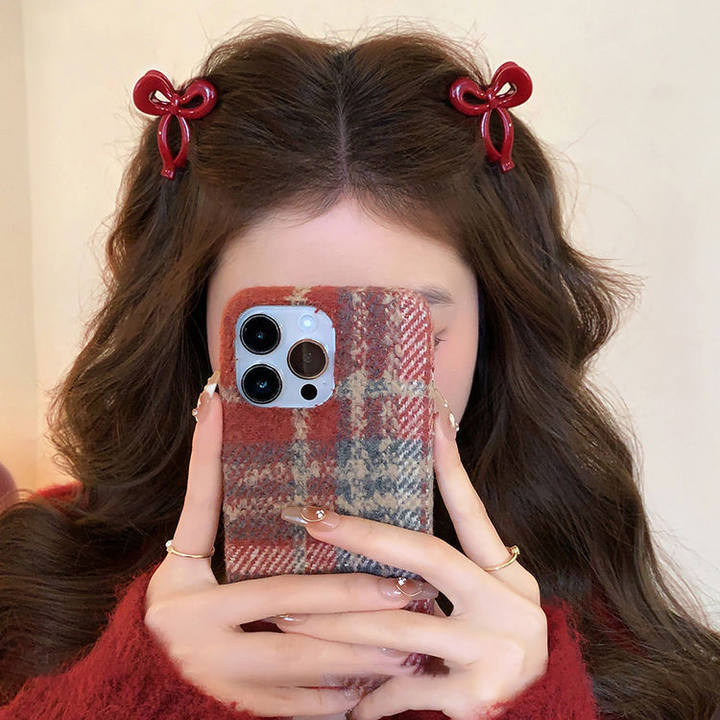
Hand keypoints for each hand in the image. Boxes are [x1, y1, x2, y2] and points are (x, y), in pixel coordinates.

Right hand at [143, 374, 440, 717]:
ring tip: (414, 649)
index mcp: (193, 601)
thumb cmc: (175, 592)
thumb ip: (203, 486)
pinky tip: (379, 687)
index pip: (274, 587)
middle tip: (412, 602)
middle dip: (361, 618)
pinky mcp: (242, 711)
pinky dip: (340, 699)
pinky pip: (300, 710)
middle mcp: (205, 648)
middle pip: (297, 633)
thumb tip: (213, 405)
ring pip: (306, 678)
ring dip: (362, 663)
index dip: (337, 586)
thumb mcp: (184, 546)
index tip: (386, 567)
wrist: (144, 666)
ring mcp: (226, 686)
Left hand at [272, 396, 548, 719]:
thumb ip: (444, 575)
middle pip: (427, 555)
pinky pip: (404, 686)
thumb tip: (384, 541)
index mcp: (505, 575)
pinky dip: (373, 696)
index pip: (473, 511)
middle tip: (313, 519)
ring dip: (337, 626)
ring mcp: (497, 647)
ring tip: (288, 620)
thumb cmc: (492, 648)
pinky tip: (347, 705)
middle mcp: (508, 603)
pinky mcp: (478, 694)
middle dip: (363, 536)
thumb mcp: (482, 604)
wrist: (536, 716)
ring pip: (397, 627)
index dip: (451, 466)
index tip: (433, 419)